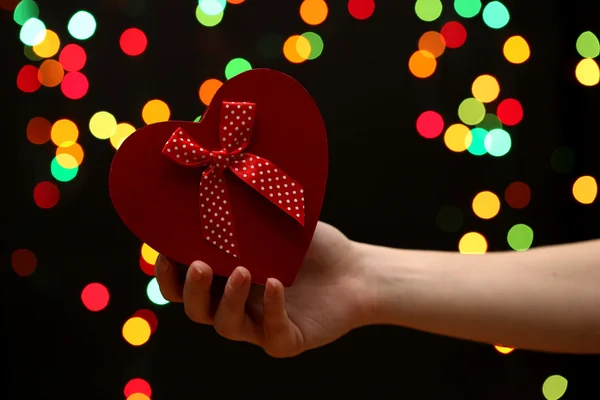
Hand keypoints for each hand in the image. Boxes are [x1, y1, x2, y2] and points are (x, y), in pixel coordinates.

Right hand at [154, 221, 369, 356]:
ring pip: (227, 325)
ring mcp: (259, 325)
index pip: (183, 285)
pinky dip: (271, 310)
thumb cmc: (311, 246)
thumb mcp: (276, 223)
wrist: (353, 271)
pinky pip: (272, 333)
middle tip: (199, 265)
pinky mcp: (286, 340)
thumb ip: (247, 212)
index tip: (164, 252)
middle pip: (198, 310)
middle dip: (192, 290)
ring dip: (228, 300)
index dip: (168, 274)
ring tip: (242, 271)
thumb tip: (220, 174)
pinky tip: (277, 285)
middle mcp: (236, 305)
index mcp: (224, 279)